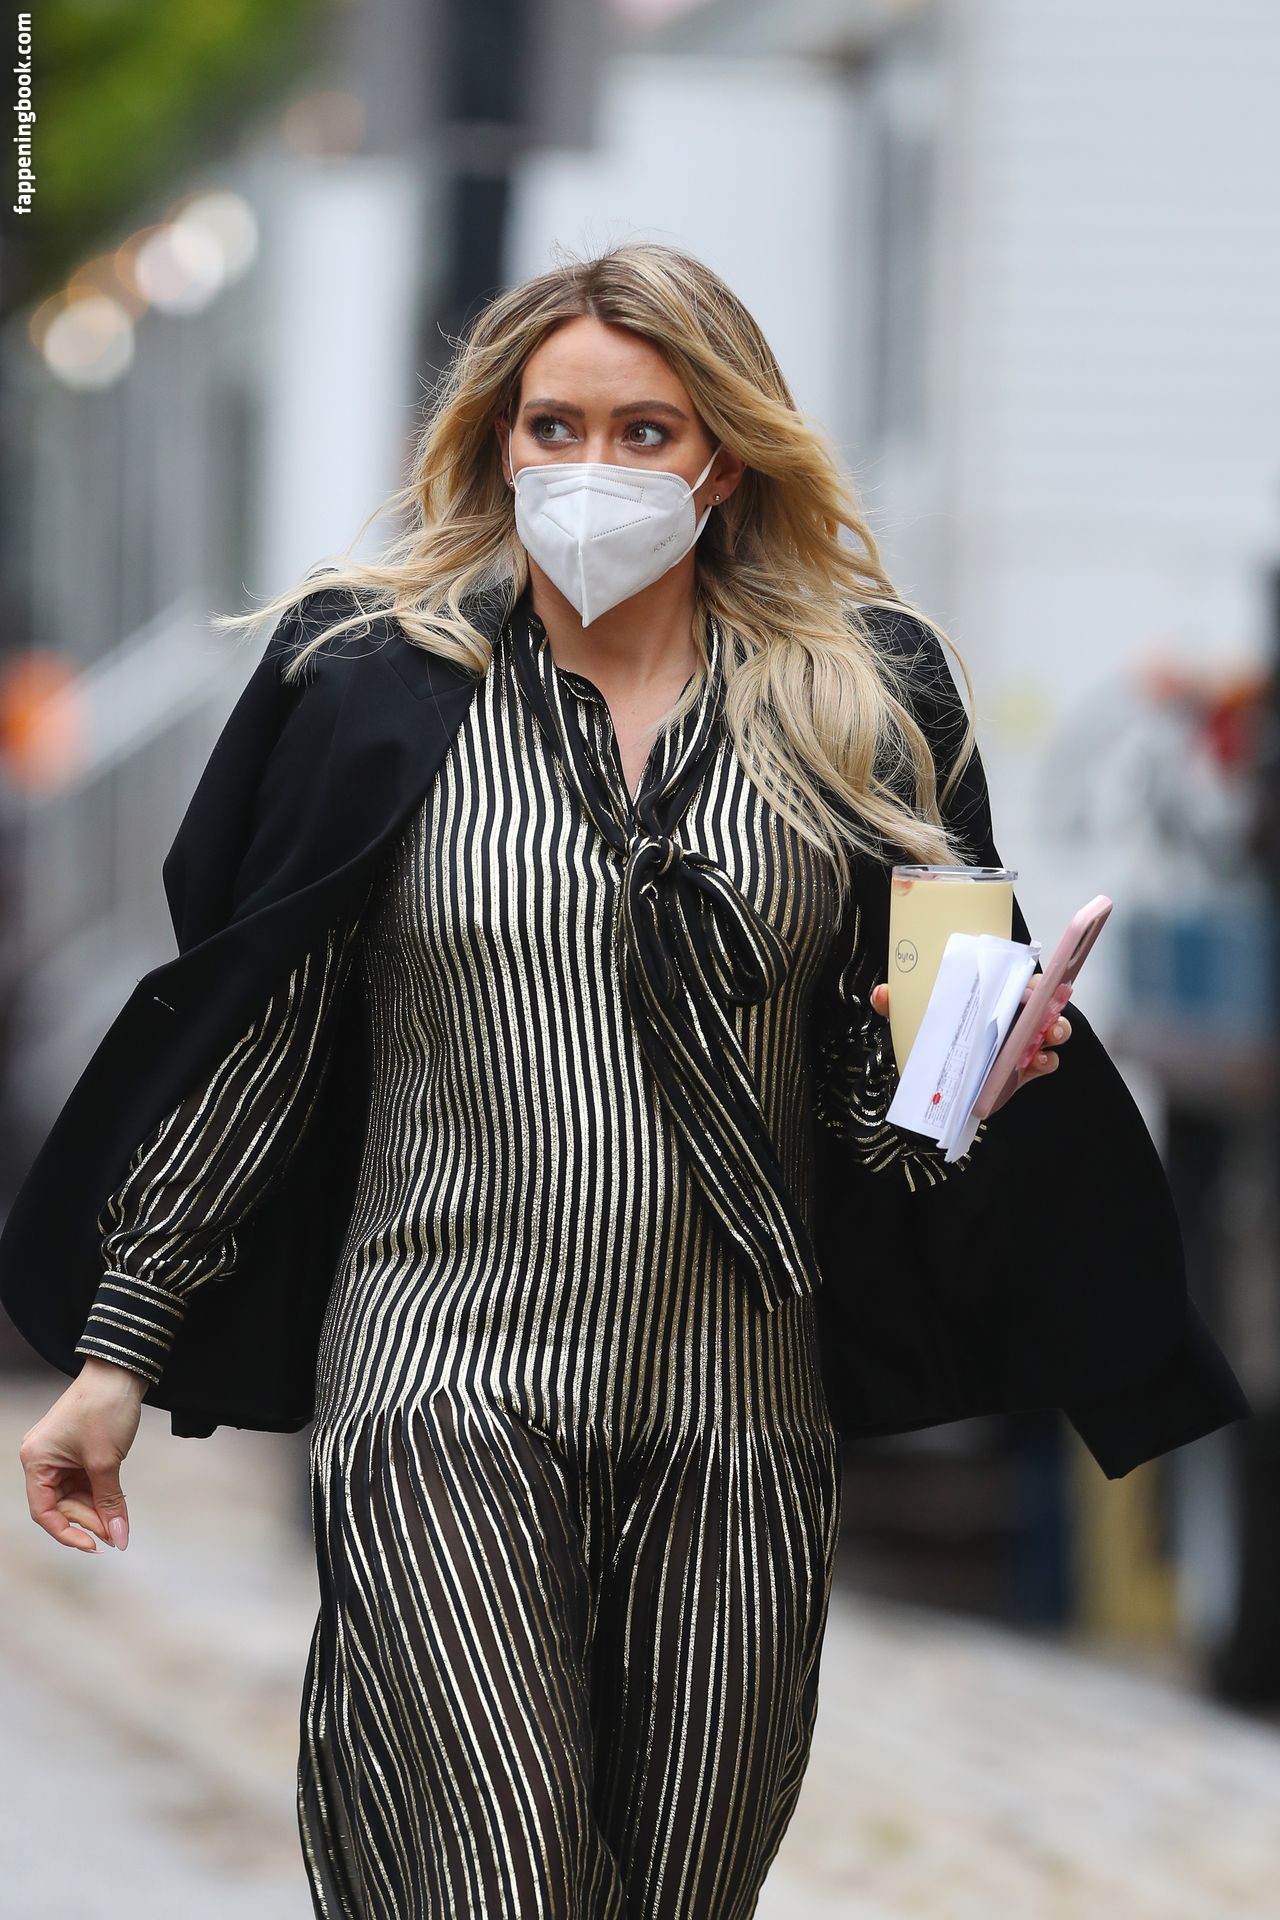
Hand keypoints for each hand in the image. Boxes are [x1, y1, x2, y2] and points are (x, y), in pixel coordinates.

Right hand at [18, 1357, 145, 1553]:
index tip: (95, 1546)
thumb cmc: (106, 1410)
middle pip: (62, 1505)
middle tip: (117, 1534)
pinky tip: (116, 1506)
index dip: (68, 1533)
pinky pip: (85, 1481)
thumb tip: (118, 1537)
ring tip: (120, 1523)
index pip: (45, 1511)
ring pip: (75, 1495)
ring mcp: (60, 1454)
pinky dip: (100, 1493)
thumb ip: (110, 1502)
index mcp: (36, 1460)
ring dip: (97, 1509)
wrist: (122, 1371)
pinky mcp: (77, 1449)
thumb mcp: (106, 1461)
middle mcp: (42, 1459)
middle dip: (89, 1520)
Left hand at [868, 979, 1072, 1098]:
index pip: (1020, 978)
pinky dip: (1045, 1061)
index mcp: (992, 995)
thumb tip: (881, 994)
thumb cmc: (936, 1034)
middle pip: (1044, 1003)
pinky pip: (1046, 1062)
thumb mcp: (916, 1017)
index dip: (1033, 980)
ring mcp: (1023, 1041)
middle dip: (1051, 1006)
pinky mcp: (1025, 1068)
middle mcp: (1013, 1014)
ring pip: (1051, 1030)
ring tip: (1045, 1041)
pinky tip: (1035, 1064)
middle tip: (1046, 1017)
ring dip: (1055, 1032)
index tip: (1033, 986)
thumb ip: (897, 1005)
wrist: (939, 1079)